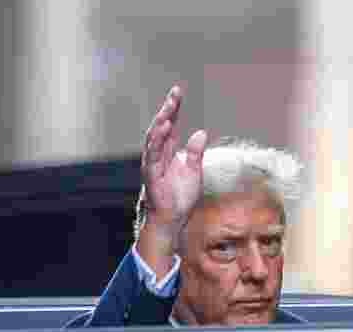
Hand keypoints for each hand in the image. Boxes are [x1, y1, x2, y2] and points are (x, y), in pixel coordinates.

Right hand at [137, 85, 206, 274]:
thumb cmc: (181, 196)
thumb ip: (195, 152)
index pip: (170, 126)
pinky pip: (152, 154)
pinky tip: (164, 128)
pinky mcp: (151, 174)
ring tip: (169, 109)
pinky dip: (157, 140)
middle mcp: (158, 154)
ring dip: (161, 123)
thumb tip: (201, 132)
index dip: (173, 109)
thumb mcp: (194, 170)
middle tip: (175, 94)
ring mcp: (153, 163)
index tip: (178, 92)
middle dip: (167, 110)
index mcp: (168, 151)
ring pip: (153, 138)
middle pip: (161, 127)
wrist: (173, 218)